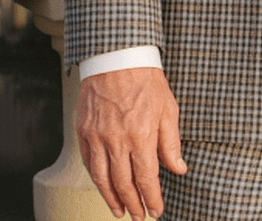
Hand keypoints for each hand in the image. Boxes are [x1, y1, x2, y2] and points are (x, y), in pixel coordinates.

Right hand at [79, 67, 187, 219]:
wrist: (116, 56)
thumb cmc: (145, 81)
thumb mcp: (168, 110)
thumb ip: (171, 143)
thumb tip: (178, 169)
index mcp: (140, 136)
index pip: (146, 179)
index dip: (152, 198)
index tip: (157, 210)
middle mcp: (116, 140)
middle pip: (123, 184)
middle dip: (133, 204)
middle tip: (139, 216)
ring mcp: (96, 136)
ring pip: (101, 177)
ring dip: (111, 198)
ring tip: (119, 210)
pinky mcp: (83, 130)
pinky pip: (88, 161)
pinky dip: (96, 177)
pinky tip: (103, 185)